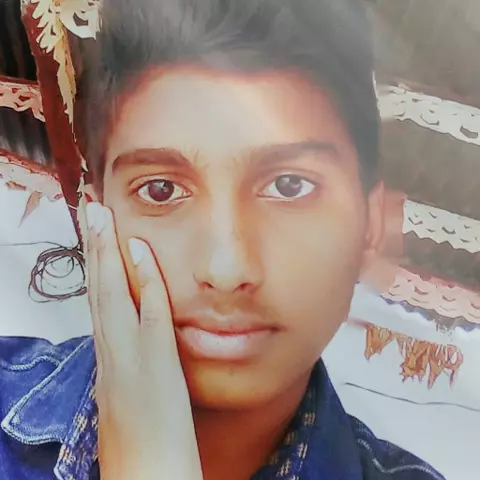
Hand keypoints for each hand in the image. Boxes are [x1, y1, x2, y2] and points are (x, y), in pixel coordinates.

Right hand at [84, 202, 202, 479]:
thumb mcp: (123, 404)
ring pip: (113, 296)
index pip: (99, 307)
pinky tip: (139, 251)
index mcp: (108, 363)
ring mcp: (129, 358)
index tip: (95, 240)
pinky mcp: (152, 365)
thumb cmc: (141, 449)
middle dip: (94, 250)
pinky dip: (144, 280)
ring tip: (101, 218)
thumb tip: (123, 350)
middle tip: (90, 212)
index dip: (96, 270)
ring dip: (108, 254)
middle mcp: (111, 355)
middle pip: (99, 293)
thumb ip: (123, 372)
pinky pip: (149, 314)